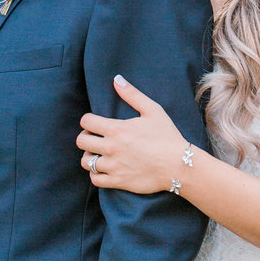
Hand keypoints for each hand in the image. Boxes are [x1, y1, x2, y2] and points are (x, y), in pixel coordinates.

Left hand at [78, 74, 186, 195]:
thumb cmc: (167, 136)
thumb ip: (132, 94)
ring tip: (99, 154)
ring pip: (86, 161)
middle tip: (96, 138)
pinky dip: (96, 174)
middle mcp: (111, 147)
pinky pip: (95, 179)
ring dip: (89, 156)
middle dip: (86, 137)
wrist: (178, 165)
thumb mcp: (153, 110)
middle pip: (81, 141)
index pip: (86, 122)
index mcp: (116, 129)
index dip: (88, 120)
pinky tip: (104, 169)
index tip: (95, 123)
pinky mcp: (118, 181)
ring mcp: (113, 166)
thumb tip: (117, 79)